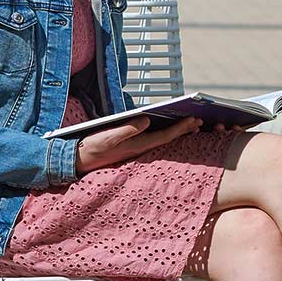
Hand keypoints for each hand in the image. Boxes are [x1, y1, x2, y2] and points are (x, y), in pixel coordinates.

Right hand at [74, 116, 201, 173]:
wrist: (80, 160)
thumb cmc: (93, 148)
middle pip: (168, 139)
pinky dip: (166, 133)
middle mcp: (142, 148)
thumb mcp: (108, 137)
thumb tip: (147, 120)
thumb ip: (127, 129)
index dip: (181, 128)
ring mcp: (138, 149)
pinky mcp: (133, 148)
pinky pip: (155, 140)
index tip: (194, 120)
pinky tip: (171, 129)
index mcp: (138, 145)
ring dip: (178, 132)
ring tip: (192, 125)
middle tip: (201, 121)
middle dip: (185, 130)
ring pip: (163, 140)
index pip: (165, 136)